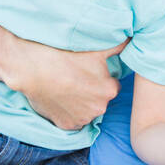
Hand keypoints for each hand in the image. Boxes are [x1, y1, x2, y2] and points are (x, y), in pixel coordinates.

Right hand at [7, 38, 128, 130]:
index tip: (88, 72)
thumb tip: (132, 39)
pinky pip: (73, 120)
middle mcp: (99, 108)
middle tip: (76, 78)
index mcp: (109, 90)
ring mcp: (82, 118)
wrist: (32, 68)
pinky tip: (61, 99)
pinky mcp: (66, 125)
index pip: (111, 85)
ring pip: (87, 110)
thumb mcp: (96, 49)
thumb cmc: (64, 56)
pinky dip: (69, 112)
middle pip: (99, 99)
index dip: (101, 78)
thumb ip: (118, 46)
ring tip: (67, 87)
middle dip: (92, 91)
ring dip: (81, 103)